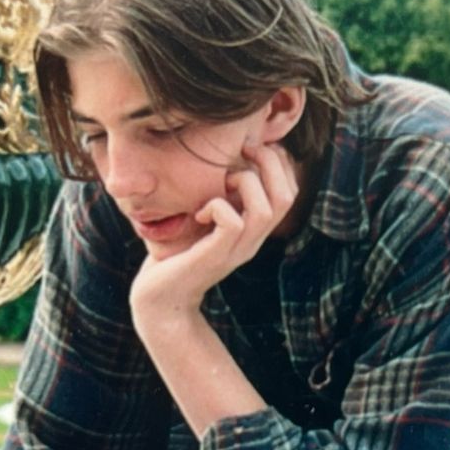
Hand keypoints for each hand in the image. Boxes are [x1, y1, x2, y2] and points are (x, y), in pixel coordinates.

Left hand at [128, 141, 298, 334]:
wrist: (160, 301)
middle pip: (287, 197)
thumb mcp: (202, 220)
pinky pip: (232, 223)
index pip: (289, 192)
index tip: (249, 149)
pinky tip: (199, 213)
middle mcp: (253, 241)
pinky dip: (217, 206)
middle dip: (270, 163)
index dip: (278, 162)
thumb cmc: (175, 256)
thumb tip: (220, 160)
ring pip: (265, 210)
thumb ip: (217, 197)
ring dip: (245, 183)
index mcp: (254, 230)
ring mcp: (236, 251)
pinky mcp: (215, 256)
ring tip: (223, 182)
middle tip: (243, 151)